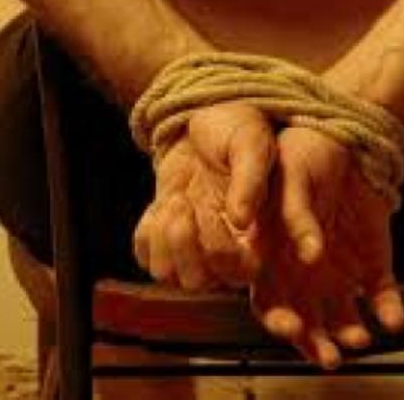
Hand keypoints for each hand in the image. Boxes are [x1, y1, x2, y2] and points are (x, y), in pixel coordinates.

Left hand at [133, 103, 275, 289]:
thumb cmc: (237, 130)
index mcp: (256, 234)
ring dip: (163, 239)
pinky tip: (161, 205)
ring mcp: (194, 246)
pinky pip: (146, 256)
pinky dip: (147, 234)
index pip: (238, 271)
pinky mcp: (166, 237)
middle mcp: (226, 248)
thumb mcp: (250, 145)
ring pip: (168, 274)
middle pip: (198, 282)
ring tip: (174, 200)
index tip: (205, 207)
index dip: (218, 250)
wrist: (206, 121)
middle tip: (182, 202)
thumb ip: (250, 181)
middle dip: (184, 246)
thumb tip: (240, 219)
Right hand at [251, 127, 403, 367]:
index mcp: (275, 255)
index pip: (269, 298)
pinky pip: (381, 293)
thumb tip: (306, 253)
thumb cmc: (305, 156)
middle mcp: (306, 271)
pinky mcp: (374, 262)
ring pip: (342, 315)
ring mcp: (341, 269)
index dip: (277, 317)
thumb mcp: (289, 178)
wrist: (347, 140)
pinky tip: (393, 318)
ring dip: (350, 333)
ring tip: (360, 338)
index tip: (289, 327)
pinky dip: (389, 308)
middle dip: (315, 341)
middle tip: (328, 355)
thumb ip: (293, 215)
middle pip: (306, 318)